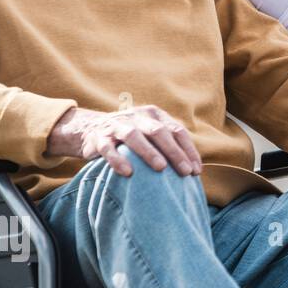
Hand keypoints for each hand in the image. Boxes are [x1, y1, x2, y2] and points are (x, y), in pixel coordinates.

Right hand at [46, 105, 202, 176]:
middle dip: (174, 152)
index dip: (188, 150)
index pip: (176, 131)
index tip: (196, 171)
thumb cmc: (132, 139)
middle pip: (159, 132)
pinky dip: (117, 160)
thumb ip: (169, 145)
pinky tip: (128, 173)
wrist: (92, 130)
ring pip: (134, 136)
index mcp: (154, 115)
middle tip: (185, 172)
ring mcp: (117, 125)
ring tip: (161, 168)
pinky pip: (108, 149)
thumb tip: (194, 171)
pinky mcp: (99, 138)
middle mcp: (137, 116)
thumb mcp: (151, 136)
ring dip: (148, 152)